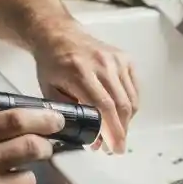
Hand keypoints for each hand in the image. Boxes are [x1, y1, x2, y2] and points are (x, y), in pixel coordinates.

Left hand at [32, 24, 139, 152]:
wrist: (60, 35)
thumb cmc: (52, 64)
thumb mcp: (48, 90)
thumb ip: (67, 114)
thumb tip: (90, 139)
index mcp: (79, 72)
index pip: (103, 106)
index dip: (112, 131)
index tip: (114, 148)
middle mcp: (102, 64)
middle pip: (121, 105)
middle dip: (121, 131)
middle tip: (115, 148)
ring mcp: (116, 60)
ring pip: (130, 99)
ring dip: (126, 121)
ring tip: (116, 134)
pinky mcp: (125, 59)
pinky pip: (134, 89)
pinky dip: (130, 106)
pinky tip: (120, 115)